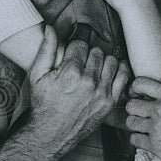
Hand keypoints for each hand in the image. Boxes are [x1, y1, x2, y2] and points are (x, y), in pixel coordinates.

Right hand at [22, 26, 130, 160]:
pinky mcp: (109, 102)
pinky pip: (123, 77)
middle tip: (79, 63)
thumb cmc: (43, 104)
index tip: (70, 56)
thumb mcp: (37, 76)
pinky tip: (109, 71)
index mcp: (70, 72)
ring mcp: (101, 93)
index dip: (73, 48)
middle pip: (96, 51)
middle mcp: (88, 81)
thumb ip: (46, 50)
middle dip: (87, 54)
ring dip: (102, 61)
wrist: (51, 133)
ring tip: (92, 68)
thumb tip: (49, 28)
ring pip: (111, 61)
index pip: (80, 45)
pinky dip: (119, 70)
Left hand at [125, 57, 160, 160]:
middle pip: (130, 105)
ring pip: (130, 122)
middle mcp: (160, 111)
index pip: (139, 84)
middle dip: (135, 108)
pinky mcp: (154, 147)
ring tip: (146, 126)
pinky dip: (139, 140)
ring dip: (136, 124)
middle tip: (143, 112)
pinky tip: (149, 139)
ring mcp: (156, 129)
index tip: (138, 94)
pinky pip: (133, 139)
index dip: (136, 88)